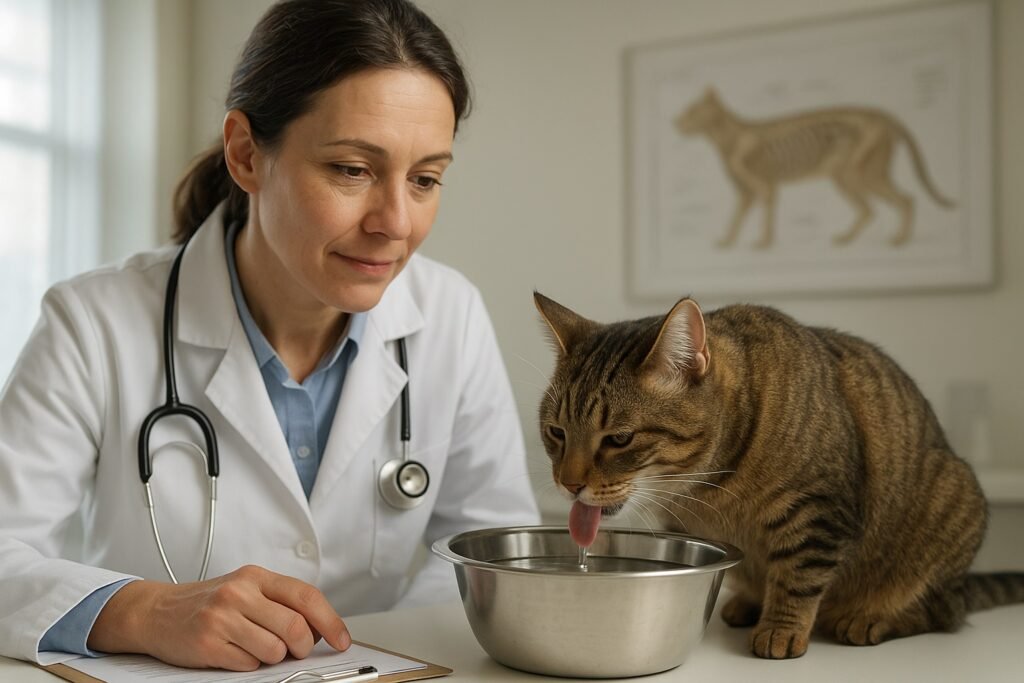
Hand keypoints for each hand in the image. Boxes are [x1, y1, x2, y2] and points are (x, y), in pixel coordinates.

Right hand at [87, 565, 350, 670]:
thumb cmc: (208, 602)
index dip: (331, 621)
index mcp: (256, 576)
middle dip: (302, 647)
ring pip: (275, 651)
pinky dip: (249, 665)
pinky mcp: (208, 644)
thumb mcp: (246, 589)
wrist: (157, 611)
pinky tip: (234, 652)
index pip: (306, 596)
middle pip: (295, 628)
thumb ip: (281, 602)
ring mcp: (223, 618)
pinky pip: (249, 666)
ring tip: (255, 647)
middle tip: (295, 651)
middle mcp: (240, 593)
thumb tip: (320, 628)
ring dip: (272, 658)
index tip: (342, 640)